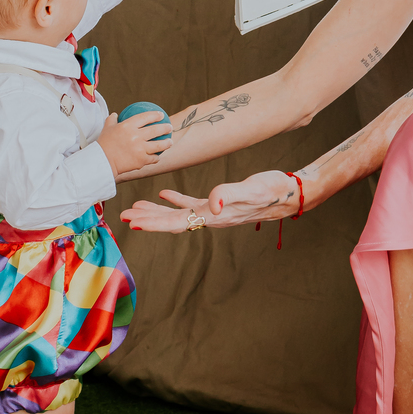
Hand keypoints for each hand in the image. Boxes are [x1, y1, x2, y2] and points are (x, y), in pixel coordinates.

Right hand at [97, 110, 171, 177]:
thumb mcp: (107, 128)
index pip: (145, 117)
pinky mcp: (141, 161)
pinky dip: (156, 157)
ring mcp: (140, 149)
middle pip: (156, 130)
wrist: (103, 162)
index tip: (161, 115)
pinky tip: (157, 157)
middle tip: (169, 127)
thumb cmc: (104, 144)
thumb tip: (115, 114)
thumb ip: (112, 120)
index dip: (155, 115)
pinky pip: (153, 158)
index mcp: (128, 126)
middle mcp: (136, 136)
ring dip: (167, 143)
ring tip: (170, 142)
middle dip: (166, 128)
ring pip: (159, 145)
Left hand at [121, 170, 299, 233]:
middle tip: (123, 216)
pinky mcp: (219, 203)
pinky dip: (175, 201)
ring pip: (177, 215)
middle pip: (171, 222)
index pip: (176, 222)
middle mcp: (211, 217)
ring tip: (135, 209)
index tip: (132, 223)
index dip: (153, 223)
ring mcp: (214, 212)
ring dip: (156, 212)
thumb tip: (212, 204)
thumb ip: (230, 195)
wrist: (289, 193)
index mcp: (214, 217)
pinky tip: (164, 196)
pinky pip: (191, 204)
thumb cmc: (272, 190)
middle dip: (147, 220)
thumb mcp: (252, 190)